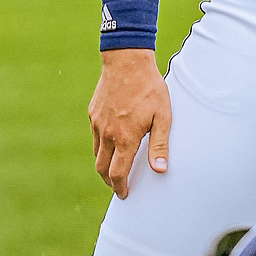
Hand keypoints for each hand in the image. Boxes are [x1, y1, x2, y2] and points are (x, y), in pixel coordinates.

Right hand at [90, 49, 171, 198]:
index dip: (120, 188)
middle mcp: (107, 133)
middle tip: (119, 185)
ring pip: (97, 153)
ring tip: (116, 166)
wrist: (127, 60)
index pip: (117, 174)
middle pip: (102, 168)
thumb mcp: (162, 116)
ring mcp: (98, 123)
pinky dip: (102, 145)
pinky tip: (113, 141)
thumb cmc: (149, 88)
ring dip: (104, 164)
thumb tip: (160, 170)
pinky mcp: (93, 113)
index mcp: (125, 138)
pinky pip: (96, 136)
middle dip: (110, 181)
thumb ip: (159, 145)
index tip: (124, 194)